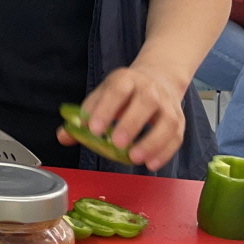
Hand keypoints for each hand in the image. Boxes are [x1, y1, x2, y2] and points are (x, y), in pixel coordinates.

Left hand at [57, 61, 186, 170]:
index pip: (116, 90)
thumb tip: (64, 136)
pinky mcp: (179, 121)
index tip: (93, 129)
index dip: (105, 109)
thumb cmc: (123, 93)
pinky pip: (176, 137)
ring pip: (167, 121)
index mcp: (125, 79)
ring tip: (134, 158)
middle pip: (145, 103)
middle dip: (131, 124)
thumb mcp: (101, 96)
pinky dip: (165, 152)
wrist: (157, 79)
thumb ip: (82, 116)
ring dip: (152, 142)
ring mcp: (167, 105)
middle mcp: (149, 89)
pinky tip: (151, 164)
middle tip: (116, 143)